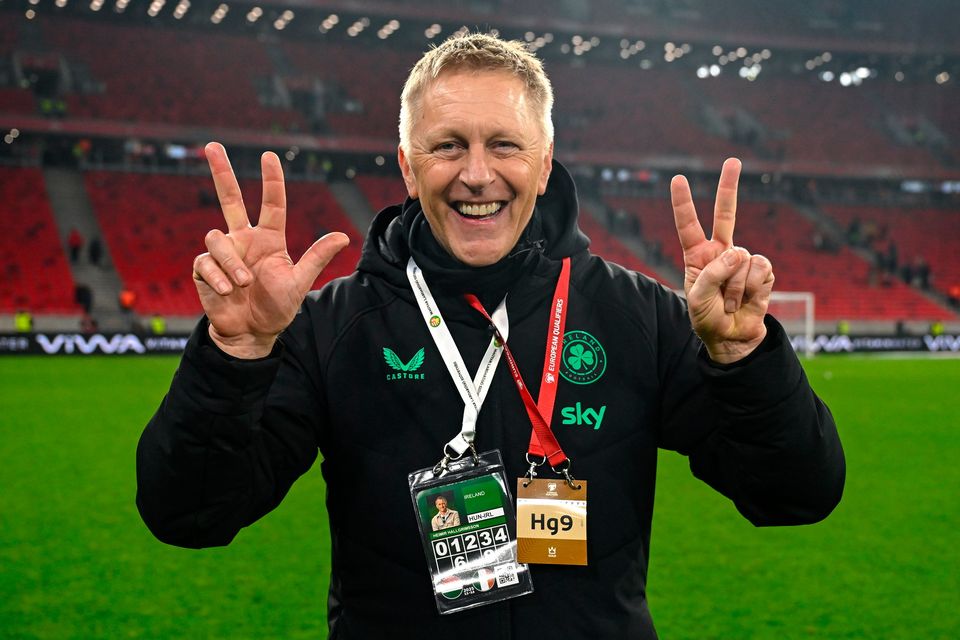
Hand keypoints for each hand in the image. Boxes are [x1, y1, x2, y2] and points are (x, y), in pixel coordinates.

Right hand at [192, 143, 348, 357]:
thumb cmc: (277, 307)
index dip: (271, 181)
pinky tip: (228, 291)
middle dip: (221, 172)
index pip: (271, 204)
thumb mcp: (300, 283)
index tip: (269, 156)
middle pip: (230, 199)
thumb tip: (343, 237)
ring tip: (243, 284)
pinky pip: (205, 262)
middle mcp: (244, 240)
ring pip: (216, 238)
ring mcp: (223, 253)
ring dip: (231, 263)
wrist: (251, 333)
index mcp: (269, 239)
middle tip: (212, 145)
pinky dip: (218, 276)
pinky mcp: (205, 269)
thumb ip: (316, 258)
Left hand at [670, 158, 773, 363]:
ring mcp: (743, 260)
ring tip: (731, 301)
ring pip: (743, 259)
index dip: (683, 203)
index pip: (688, 225)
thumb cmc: (707, 318)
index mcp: (698, 256)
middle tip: (733, 160)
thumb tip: (740, 252)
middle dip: (729, 187)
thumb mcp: (698, 298)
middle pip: (726, 215)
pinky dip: (752, 288)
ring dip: (735, 287)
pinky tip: (748, 299)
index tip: (678, 178)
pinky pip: (761, 270)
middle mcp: (721, 252)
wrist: (732, 338)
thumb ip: (713, 273)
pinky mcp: (763, 271)